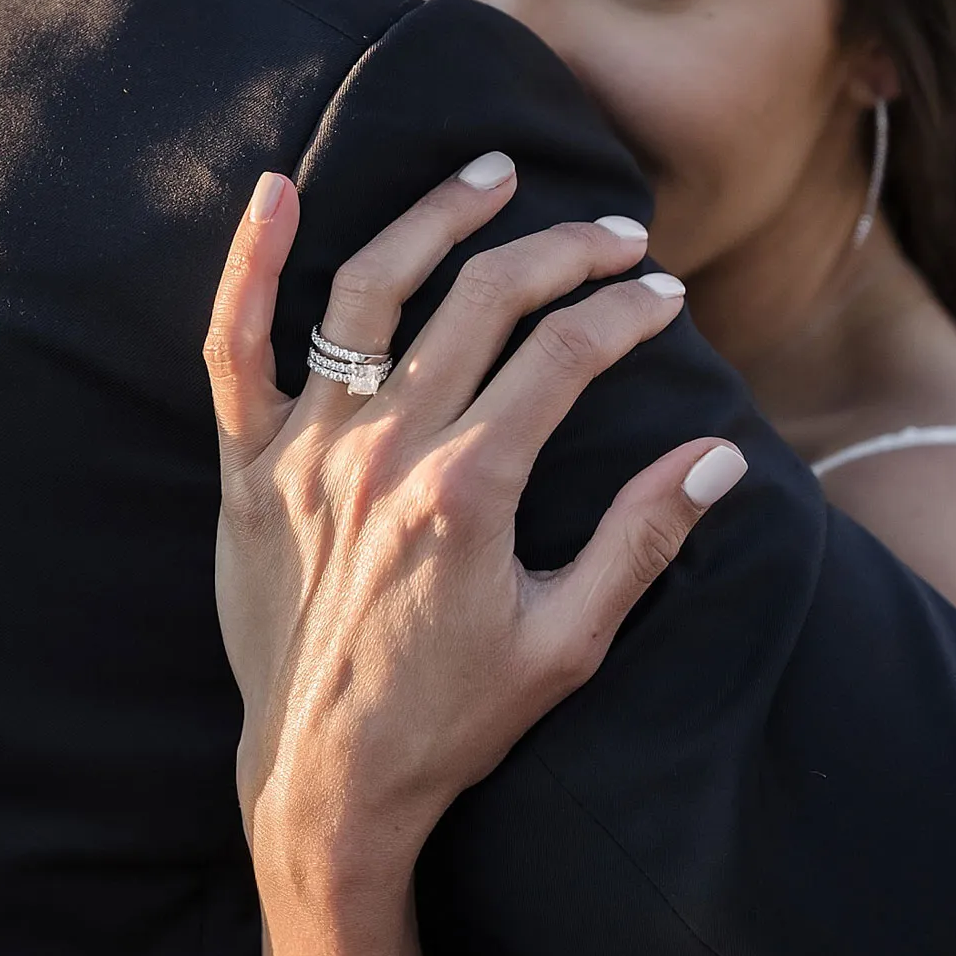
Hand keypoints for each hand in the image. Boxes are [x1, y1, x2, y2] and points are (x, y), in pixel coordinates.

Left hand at [204, 157, 746, 896]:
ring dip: (438, 218)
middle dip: (566, 253)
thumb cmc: (453, 719)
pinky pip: (233, 347)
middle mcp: (385, 451)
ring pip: (372, 292)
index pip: (564, 354)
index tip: (662, 297)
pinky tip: (276, 192)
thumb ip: (642, 540)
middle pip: (484, 301)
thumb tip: (721, 456)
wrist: (326, 781)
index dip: (625, 313)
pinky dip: (250, 265)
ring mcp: (307, 451)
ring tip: (492, 174)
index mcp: (468, 489)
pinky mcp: (247, 468)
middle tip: (618, 237)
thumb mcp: (568, 642)